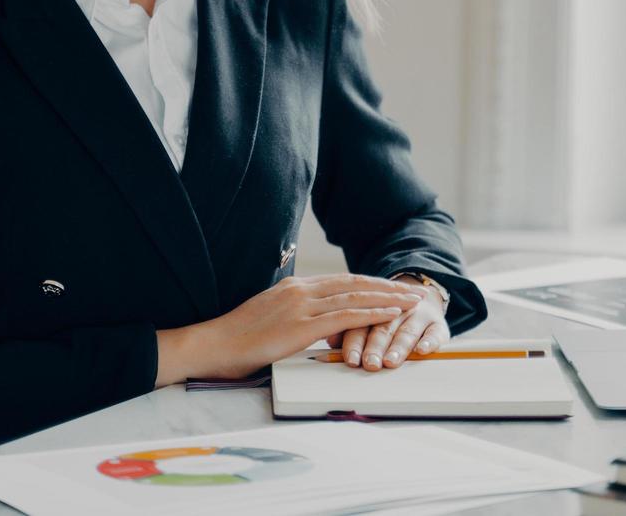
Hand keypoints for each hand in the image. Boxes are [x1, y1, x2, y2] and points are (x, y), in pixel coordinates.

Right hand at [181, 274, 422, 380]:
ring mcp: (302, 306)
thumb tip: (318, 325)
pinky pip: (346, 316)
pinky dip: (372, 313)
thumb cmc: (237, 339)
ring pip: (355, 297)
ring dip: (388, 299)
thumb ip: (297, 316)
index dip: (370, 283)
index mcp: (294, 287)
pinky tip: (390, 315)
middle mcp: (301, 290)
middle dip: (386, 287)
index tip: (391, 286)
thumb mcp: (271, 318)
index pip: (342, 281)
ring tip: (411, 301)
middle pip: (354, 284)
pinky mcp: (301, 325)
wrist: (213, 345)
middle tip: (412, 290)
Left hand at [328, 280, 448, 370]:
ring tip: (391, 360)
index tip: (351, 360)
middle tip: (370, 363)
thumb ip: (347, 330)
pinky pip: (435, 333)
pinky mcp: (437, 324)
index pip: (361, 325)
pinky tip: (423, 350)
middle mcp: (395, 311)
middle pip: (383, 329)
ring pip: (407, 331)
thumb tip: (330, 339)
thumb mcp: (366, 319)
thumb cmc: (385, 315)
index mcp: (372, 308)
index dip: (355, 343)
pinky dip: (429, 342)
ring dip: (398, 346)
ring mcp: (418, 316)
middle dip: (376, 347)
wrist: (418, 293)